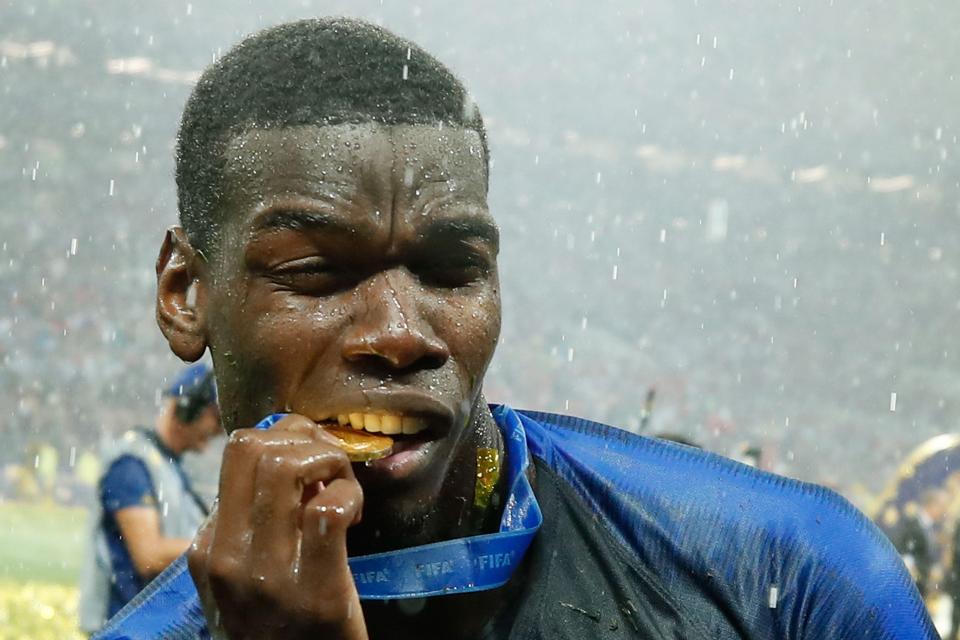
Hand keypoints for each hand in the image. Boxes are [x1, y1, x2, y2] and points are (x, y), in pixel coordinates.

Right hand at [188, 415, 367, 639]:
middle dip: (304, 438)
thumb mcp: (243, 575)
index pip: (237, 452)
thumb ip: (252, 520)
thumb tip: (290, 449)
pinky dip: (349, 496)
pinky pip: (328, 510)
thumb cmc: (280, 624)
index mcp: (208, 547)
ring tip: (343, 488)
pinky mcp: (315, 592)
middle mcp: (226, 556)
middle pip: (253, 447)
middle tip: (331, 464)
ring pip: (285, 467)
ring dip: (329, 462)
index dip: (286, 438)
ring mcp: (266, 575)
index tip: (313, 459)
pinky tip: (355, 516)